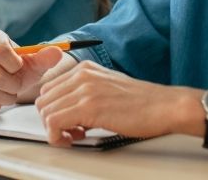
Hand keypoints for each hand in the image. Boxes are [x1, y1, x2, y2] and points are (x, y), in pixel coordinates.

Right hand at [0, 27, 64, 110]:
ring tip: (8, 92)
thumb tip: (57, 52)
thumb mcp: (34, 61)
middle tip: (16, 85)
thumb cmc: (19, 67)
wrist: (5, 77)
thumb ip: (46, 57)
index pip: (0, 51)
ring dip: (4, 97)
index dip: (15, 66)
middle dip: (13, 86)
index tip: (20, 68)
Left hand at [35, 60, 200, 145]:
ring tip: (75, 135)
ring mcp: (84, 90)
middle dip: (51, 120)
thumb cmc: (142, 103)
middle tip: (70, 131)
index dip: (54, 109)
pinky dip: (58, 136)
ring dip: (55, 130)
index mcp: (85, 69)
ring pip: (46, 112)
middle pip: (43, 100)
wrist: (164, 106)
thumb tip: (68, 111)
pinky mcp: (88, 107)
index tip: (67, 122)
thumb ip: (85, 93)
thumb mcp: (107, 88)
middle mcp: (82, 75)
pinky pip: (54, 123)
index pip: (49, 88)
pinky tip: (74, 139)